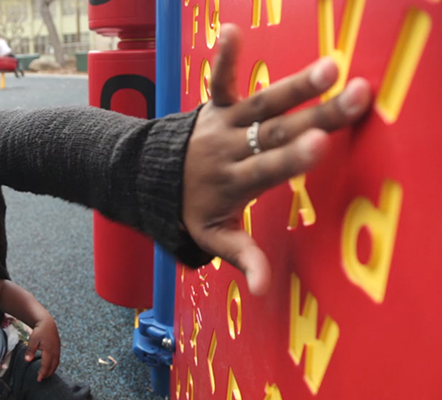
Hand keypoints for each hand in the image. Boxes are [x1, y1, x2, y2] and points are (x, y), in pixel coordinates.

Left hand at [25, 316, 60, 381]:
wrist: (47, 323)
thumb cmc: (39, 331)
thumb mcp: (33, 340)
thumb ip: (30, 350)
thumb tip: (27, 360)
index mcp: (49, 350)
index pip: (46, 365)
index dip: (43, 373)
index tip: (38, 379)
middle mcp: (55, 351)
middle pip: (53, 366)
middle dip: (47, 374)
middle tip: (41, 379)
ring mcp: (58, 350)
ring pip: (56, 364)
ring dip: (51, 370)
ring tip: (45, 374)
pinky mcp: (58, 348)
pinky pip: (57, 359)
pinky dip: (53, 365)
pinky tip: (49, 366)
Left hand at [182, 24, 371, 295]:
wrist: (151, 180)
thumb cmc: (191, 209)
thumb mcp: (211, 237)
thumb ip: (240, 257)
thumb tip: (266, 290)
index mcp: (233, 182)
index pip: (267, 169)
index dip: (292, 159)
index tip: (321, 144)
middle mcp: (230, 149)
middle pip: (277, 132)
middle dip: (316, 115)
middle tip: (355, 95)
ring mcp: (222, 125)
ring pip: (261, 104)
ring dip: (295, 85)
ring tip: (331, 67)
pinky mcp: (214, 106)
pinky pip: (219, 81)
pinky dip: (226, 58)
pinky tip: (233, 31)